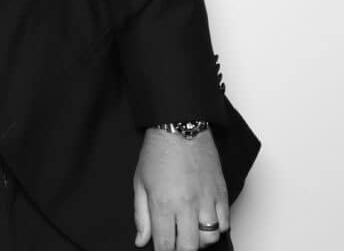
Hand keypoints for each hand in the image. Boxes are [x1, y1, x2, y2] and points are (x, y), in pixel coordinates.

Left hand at [133, 129, 229, 250]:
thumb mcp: (140, 183)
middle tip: (174, 243)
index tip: (161, 250)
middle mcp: (187, 204)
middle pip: (189, 247)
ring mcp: (207, 200)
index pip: (165, 244)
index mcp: (163, 203)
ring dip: (199, 240)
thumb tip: (141, 241)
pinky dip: (216, 228)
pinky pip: (225, 223)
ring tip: (189, 230)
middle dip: (180, 250)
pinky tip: (204, 221)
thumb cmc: (157, 152)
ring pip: (211, 238)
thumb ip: (141, 215)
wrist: (180, 127)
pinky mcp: (221, 193)